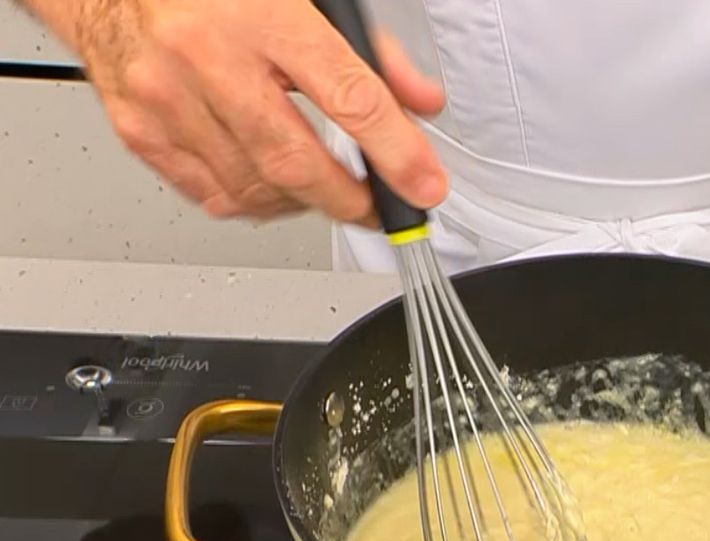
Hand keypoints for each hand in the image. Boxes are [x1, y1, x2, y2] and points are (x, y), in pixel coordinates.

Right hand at [75, 0, 447, 221]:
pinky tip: (272, 184)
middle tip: (377, 207)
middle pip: (296, 162)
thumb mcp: (306, 1)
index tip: (424, 186)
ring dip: (304, 203)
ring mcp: (167, 100)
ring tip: (323, 188)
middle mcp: (206, 58)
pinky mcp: (141, 132)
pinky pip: (214, 196)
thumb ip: (370, 54)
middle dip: (350, 200)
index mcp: (261, 16)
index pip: (349, 97)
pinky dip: (256, 202)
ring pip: (257, 189)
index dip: (396, 153)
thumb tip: (420, 104)